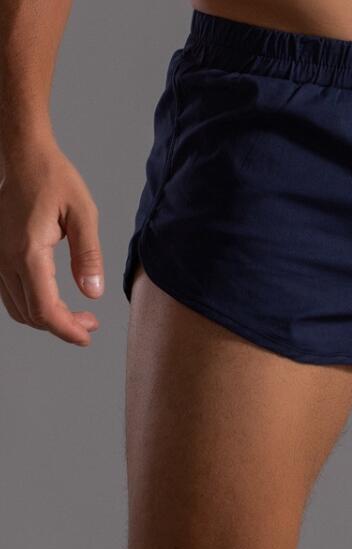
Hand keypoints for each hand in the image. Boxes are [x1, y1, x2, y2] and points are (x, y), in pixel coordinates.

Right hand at [0, 140, 102, 345]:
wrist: (24, 159)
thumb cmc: (55, 181)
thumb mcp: (83, 214)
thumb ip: (89, 256)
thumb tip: (93, 292)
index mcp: (27, 252)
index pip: (44, 308)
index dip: (67, 330)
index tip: (88, 335)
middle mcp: (5, 259)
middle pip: (32, 314)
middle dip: (63, 327)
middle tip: (92, 324)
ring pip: (19, 309)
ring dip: (49, 319)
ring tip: (80, 316)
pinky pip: (12, 294)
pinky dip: (35, 306)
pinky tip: (58, 301)